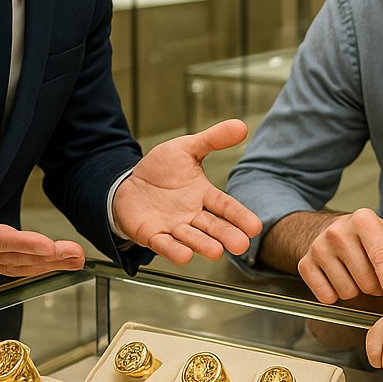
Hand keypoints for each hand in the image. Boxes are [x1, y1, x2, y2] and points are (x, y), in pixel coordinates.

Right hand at [0, 151, 84, 274]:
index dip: (20, 243)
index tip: (47, 245)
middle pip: (10, 255)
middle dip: (45, 256)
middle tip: (74, 252)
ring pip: (16, 265)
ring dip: (49, 264)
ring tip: (76, 258)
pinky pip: (15, 267)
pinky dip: (39, 267)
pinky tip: (61, 263)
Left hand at [113, 119, 261, 264]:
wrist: (128, 183)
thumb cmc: (161, 170)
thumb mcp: (187, 148)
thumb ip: (213, 139)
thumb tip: (242, 126)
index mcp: (203, 195)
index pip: (225, 206)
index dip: (239, 216)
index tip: (255, 227)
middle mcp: (192, 215)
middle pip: (213, 226)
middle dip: (227, 235)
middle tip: (241, 245)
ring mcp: (173, 227)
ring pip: (191, 237)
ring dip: (203, 245)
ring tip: (216, 251)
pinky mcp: (152, 235)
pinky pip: (164, 244)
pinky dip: (174, 250)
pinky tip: (184, 255)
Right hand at [298, 208, 382, 309]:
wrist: (328, 231)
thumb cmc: (365, 237)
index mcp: (363, 220)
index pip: (381, 256)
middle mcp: (338, 231)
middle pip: (366, 281)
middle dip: (375, 287)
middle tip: (372, 275)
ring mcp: (318, 248)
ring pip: (347, 292)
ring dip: (355, 291)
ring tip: (353, 273)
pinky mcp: (304, 264)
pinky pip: (327, 297)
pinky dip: (336, 295)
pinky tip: (337, 278)